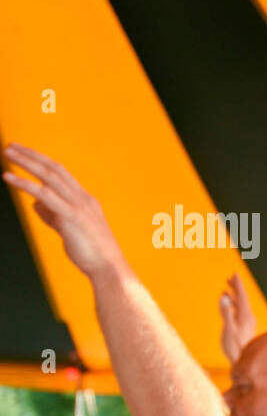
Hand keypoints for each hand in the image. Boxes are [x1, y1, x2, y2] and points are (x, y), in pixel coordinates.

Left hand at [3, 143, 124, 278]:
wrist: (109, 269)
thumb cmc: (92, 254)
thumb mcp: (70, 230)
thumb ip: (53, 215)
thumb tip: (36, 204)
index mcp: (86, 200)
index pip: (61, 173)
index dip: (42, 161)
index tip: (25, 153)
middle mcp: (83, 199)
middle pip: (54, 169)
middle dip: (32, 155)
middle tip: (12, 146)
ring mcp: (78, 206)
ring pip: (49, 176)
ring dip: (26, 163)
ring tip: (8, 154)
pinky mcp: (71, 216)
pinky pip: (44, 194)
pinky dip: (24, 183)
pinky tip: (8, 177)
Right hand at [219, 273, 256, 363]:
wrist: (244, 362)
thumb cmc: (235, 347)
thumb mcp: (228, 329)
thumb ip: (226, 313)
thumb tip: (224, 296)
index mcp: (245, 316)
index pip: (242, 296)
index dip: (238, 284)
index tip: (234, 273)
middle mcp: (248, 317)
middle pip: (243, 298)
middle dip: (237, 286)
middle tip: (231, 276)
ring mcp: (247, 322)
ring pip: (240, 304)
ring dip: (234, 294)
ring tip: (227, 285)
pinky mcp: (244, 327)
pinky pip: (238, 311)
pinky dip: (232, 304)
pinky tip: (227, 303)